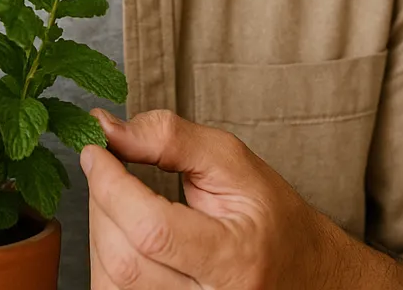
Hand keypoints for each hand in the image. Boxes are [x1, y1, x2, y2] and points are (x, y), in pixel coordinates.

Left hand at [81, 109, 402, 289]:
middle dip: (101, 202)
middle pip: (124, 258)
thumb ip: (171, 139)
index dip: (111, 186)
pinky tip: (121, 230)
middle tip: (105, 165)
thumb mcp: (235, 164)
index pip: (152, 230)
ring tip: (116, 196)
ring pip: (110, 282)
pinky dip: (106, 257)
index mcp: (235, 260)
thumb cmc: (272, 219)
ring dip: (99, 229)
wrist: (306, 276)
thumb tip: (107, 129)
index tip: (96, 149)